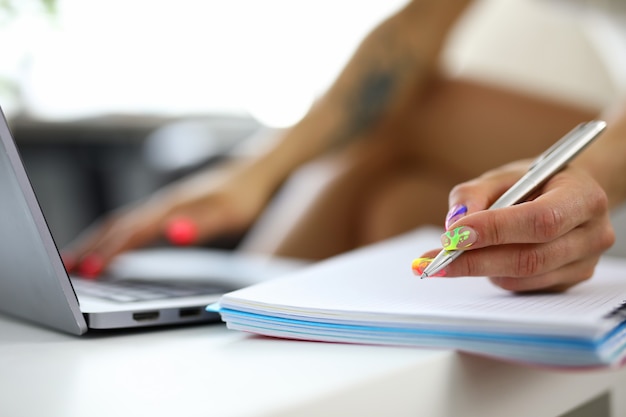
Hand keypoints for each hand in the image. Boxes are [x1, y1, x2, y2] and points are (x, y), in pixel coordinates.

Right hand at [62, 158, 276, 277]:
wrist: (255, 173)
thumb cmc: (243, 197)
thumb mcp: (227, 213)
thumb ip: (200, 223)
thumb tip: (173, 233)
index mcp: (170, 207)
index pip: (131, 232)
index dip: (108, 253)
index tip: (86, 272)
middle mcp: (161, 205)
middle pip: (117, 226)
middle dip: (90, 247)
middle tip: (63, 269)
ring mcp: (164, 205)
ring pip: (121, 223)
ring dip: (97, 241)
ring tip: (75, 260)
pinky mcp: (169, 208)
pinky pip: (133, 223)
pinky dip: (115, 236)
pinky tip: (113, 246)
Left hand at [415, 160, 614, 291]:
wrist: (568, 195)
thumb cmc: (534, 182)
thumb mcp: (503, 176)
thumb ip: (474, 194)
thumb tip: (453, 224)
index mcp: (583, 197)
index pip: (540, 219)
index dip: (495, 230)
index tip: (453, 236)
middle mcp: (592, 233)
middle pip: (531, 257)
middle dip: (476, 260)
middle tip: (436, 260)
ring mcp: (584, 262)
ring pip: (524, 277)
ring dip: (481, 269)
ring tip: (451, 258)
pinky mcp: (570, 281)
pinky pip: (524, 287)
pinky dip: (494, 275)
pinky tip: (478, 261)